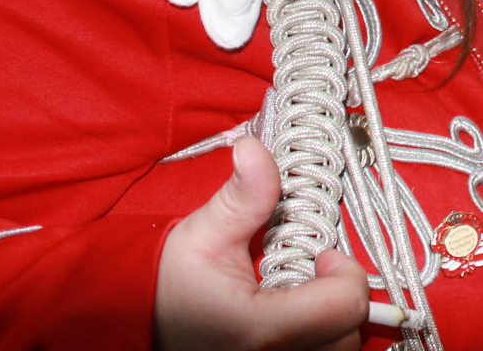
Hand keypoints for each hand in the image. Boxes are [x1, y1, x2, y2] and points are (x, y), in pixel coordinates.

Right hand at [155, 138, 368, 350]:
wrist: (134, 323)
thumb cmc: (166, 287)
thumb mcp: (204, 234)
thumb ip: (243, 196)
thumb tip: (255, 151)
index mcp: (260, 328)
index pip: (344, 306)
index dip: (345, 273)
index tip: (324, 256)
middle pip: (348, 333)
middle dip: (340, 295)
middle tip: (314, 272)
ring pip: (337, 350)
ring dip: (332, 320)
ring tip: (303, 295)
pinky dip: (318, 337)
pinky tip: (295, 316)